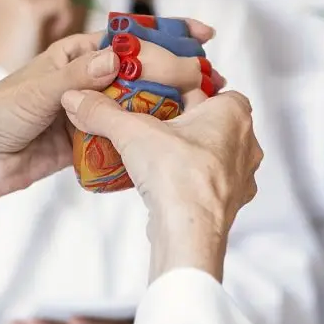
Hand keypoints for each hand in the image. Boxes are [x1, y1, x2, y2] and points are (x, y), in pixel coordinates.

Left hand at [0, 20, 216, 238]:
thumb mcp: (37, 91)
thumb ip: (77, 78)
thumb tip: (116, 58)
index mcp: (74, 55)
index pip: (127, 39)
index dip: (165, 33)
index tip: (202, 34)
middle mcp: (86, 80)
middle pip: (140, 72)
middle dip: (175, 73)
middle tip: (211, 80)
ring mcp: (90, 112)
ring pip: (136, 106)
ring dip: (165, 107)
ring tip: (201, 110)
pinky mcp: (87, 143)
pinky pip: (121, 138)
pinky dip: (143, 139)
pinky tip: (169, 141)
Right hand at [61, 88, 260, 281]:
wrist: (189, 232)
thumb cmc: (177, 175)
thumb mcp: (132, 132)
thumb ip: (102, 112)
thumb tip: (76, 97)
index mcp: (234, 114)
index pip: (216, 90)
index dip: (191, 91)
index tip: (166, 96)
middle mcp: (247, 144)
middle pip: (215, 122)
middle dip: (188, 123)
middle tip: (157, 123)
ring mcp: (242, 177)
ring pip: (216, 154)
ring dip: (192, 153)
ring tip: (160, 154)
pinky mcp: (231, 203)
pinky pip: (212, 182)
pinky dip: (193, 180)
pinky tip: (168, 183)